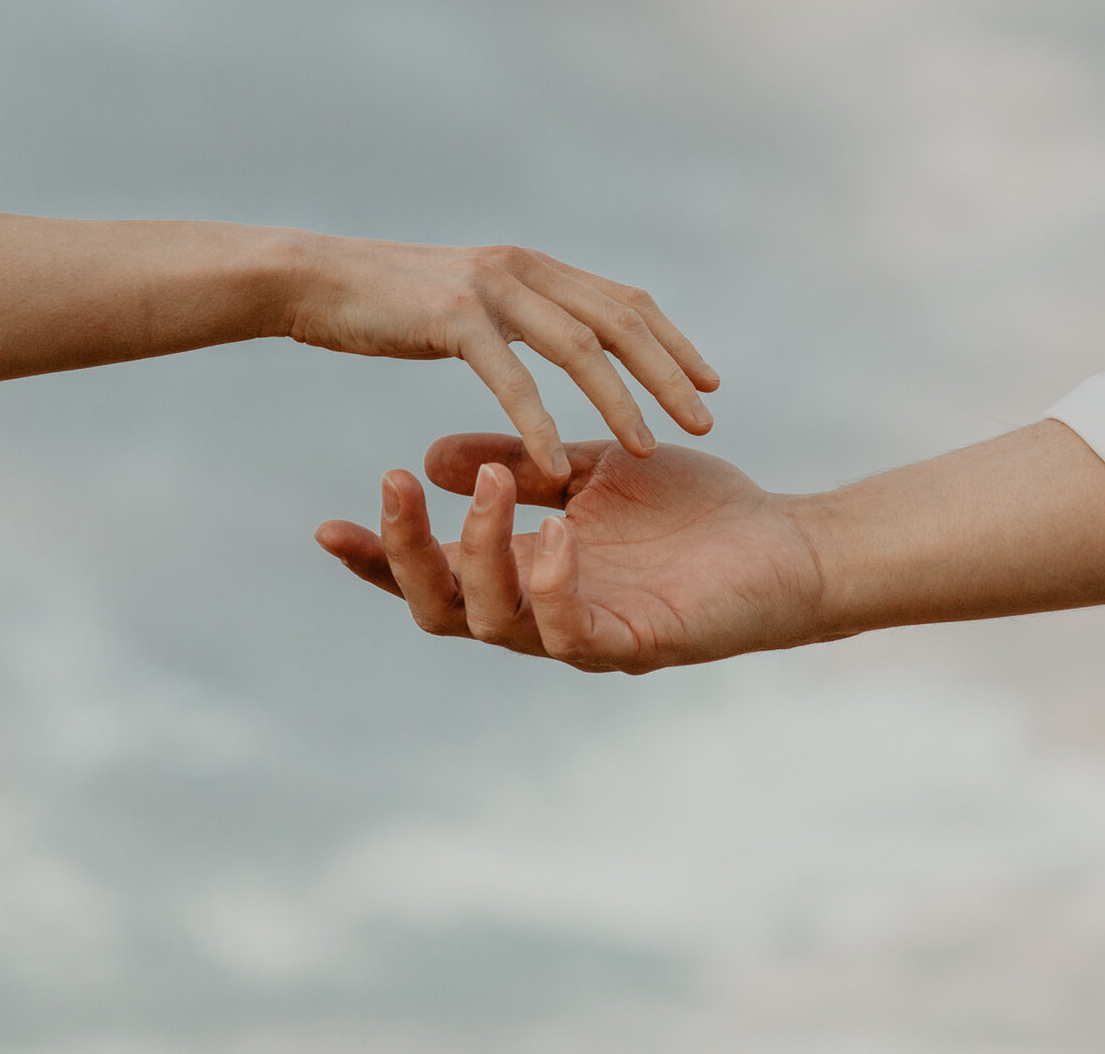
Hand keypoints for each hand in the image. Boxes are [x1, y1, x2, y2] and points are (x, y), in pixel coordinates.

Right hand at [284, 240, 717, 480]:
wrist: (312, 279)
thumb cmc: (386, 300)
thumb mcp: (470, 299)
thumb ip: (519, 312)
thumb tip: (560, 335)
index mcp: (532, 266)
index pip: (624, 301)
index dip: (672, 342)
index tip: (710, 384)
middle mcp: (522, 268)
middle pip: (620, 319)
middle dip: (669, 372)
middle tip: (707, 420)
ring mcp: (491, 289)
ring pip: (579, 347)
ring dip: (621, 399)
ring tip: (649, 448)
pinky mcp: (454, 319)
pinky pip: (513, 378)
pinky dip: (541, 424)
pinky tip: (561, 466)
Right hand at [313, 432, 828, 672]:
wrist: (780, 545)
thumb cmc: (688, 512)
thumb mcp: (584, 472)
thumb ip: (513, 465)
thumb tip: (432, 458)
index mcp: (521, 573)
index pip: (429, 573)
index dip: (375, 558)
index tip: (324, 524)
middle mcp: (538, 614)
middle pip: (439, 607)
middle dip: (406, 552)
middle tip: (389, 485)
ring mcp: (580, 637)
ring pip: (494, 620)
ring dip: (481, 550)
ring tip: (489, 485)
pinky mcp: (630, 647)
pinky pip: (572, 628)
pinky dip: (555, 581)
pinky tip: (556, 531)